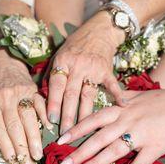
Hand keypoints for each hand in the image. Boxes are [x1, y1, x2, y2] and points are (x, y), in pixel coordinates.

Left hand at [0, 49, 51, 163]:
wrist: (6, 64)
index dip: (5, 145)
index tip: (12, 160)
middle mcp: (5, 97)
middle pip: (14, 126)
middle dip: (21, 147)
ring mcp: (21, 92)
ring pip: (29, 118)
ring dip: (34, 138)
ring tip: (38, 154)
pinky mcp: (34, 89)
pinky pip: (41, 105)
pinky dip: (46, 118)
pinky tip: (50, 131)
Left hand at [47, 11, 124, 133]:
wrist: (98, 30)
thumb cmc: (75, 45)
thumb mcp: (59, 55)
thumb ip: (52, 75)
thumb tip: (42, 97)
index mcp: (63, 62)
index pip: (56, 86)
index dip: (53, 104)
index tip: (51, 121)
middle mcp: (77, 66)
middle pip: (71, 94)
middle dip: (67, 116)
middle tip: (65, 133)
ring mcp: (94, 69)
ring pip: (88, 95)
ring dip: (84, 114)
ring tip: (82, 131)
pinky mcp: (107, 70)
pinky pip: (112, 85)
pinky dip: (117, 96)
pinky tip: (121, 107)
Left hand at [56, 88, 164, 163]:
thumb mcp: (140, 95)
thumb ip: (123, 97)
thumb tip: (111, 95)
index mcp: (123, 108)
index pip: (94, 118)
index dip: (76, 129)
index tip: (60, 140)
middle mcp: (128, 120)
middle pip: (98, 138)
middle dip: (77, 152)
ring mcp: (141, 135)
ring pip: (112, 151)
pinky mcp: (155, 148)